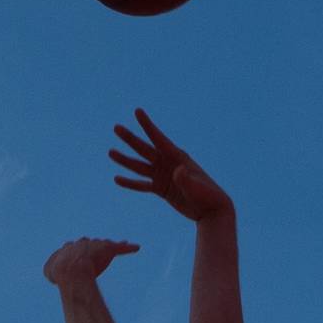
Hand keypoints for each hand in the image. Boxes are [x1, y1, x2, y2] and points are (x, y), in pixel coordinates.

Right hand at [44, 236, 139, 286]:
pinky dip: (128, 248)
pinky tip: (136, 248)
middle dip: (95, 247)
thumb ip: (52, 270)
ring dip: (113, 245)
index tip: (80, 258)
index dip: (78, 254)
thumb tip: (53, 274)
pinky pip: (121, 248)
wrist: (71, 270)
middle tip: (99, 253)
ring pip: (106, 244)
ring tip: (121, 244)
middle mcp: (83, 243)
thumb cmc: (60, 273)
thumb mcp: (50, 272)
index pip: (74, 248)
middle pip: (91, 243)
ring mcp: (97, 245)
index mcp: (69, 247)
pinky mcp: (109, 248)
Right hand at [110, 110, 233, 221]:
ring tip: (111, 152)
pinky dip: (130, 183)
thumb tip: (177, 171)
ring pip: (140, 166)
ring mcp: (163, 176)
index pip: (158, 138)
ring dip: (125, 160)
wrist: (211, 211)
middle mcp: (168, 164)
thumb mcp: (197, 187)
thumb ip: (186, 179)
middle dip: (130, 139)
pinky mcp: (161, 189)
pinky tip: (117, 179)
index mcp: (178, 157)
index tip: (138, 111)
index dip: (147, 125)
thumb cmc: (208, 196)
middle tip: (116, 127)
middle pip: (145, 149)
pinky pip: (142, 185)